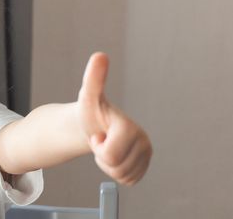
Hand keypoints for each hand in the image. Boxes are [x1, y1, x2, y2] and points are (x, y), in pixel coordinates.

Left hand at [78, 52, 152, 185]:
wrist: (93, 126)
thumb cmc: (90, 112)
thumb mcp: (88, 96)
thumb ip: (94, 78)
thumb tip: (99, 55)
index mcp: (132, 128)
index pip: (110, 154)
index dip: (99, 147)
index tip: (99, 134)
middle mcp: (145, 141)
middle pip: (116, 167)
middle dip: (103, 157)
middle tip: (101, 140)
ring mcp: (147, 155)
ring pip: (121, 176)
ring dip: (108, 165)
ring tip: (107, 146)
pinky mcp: (144, 167)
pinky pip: (127, 181)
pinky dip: (115, 171)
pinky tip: (114, 155)